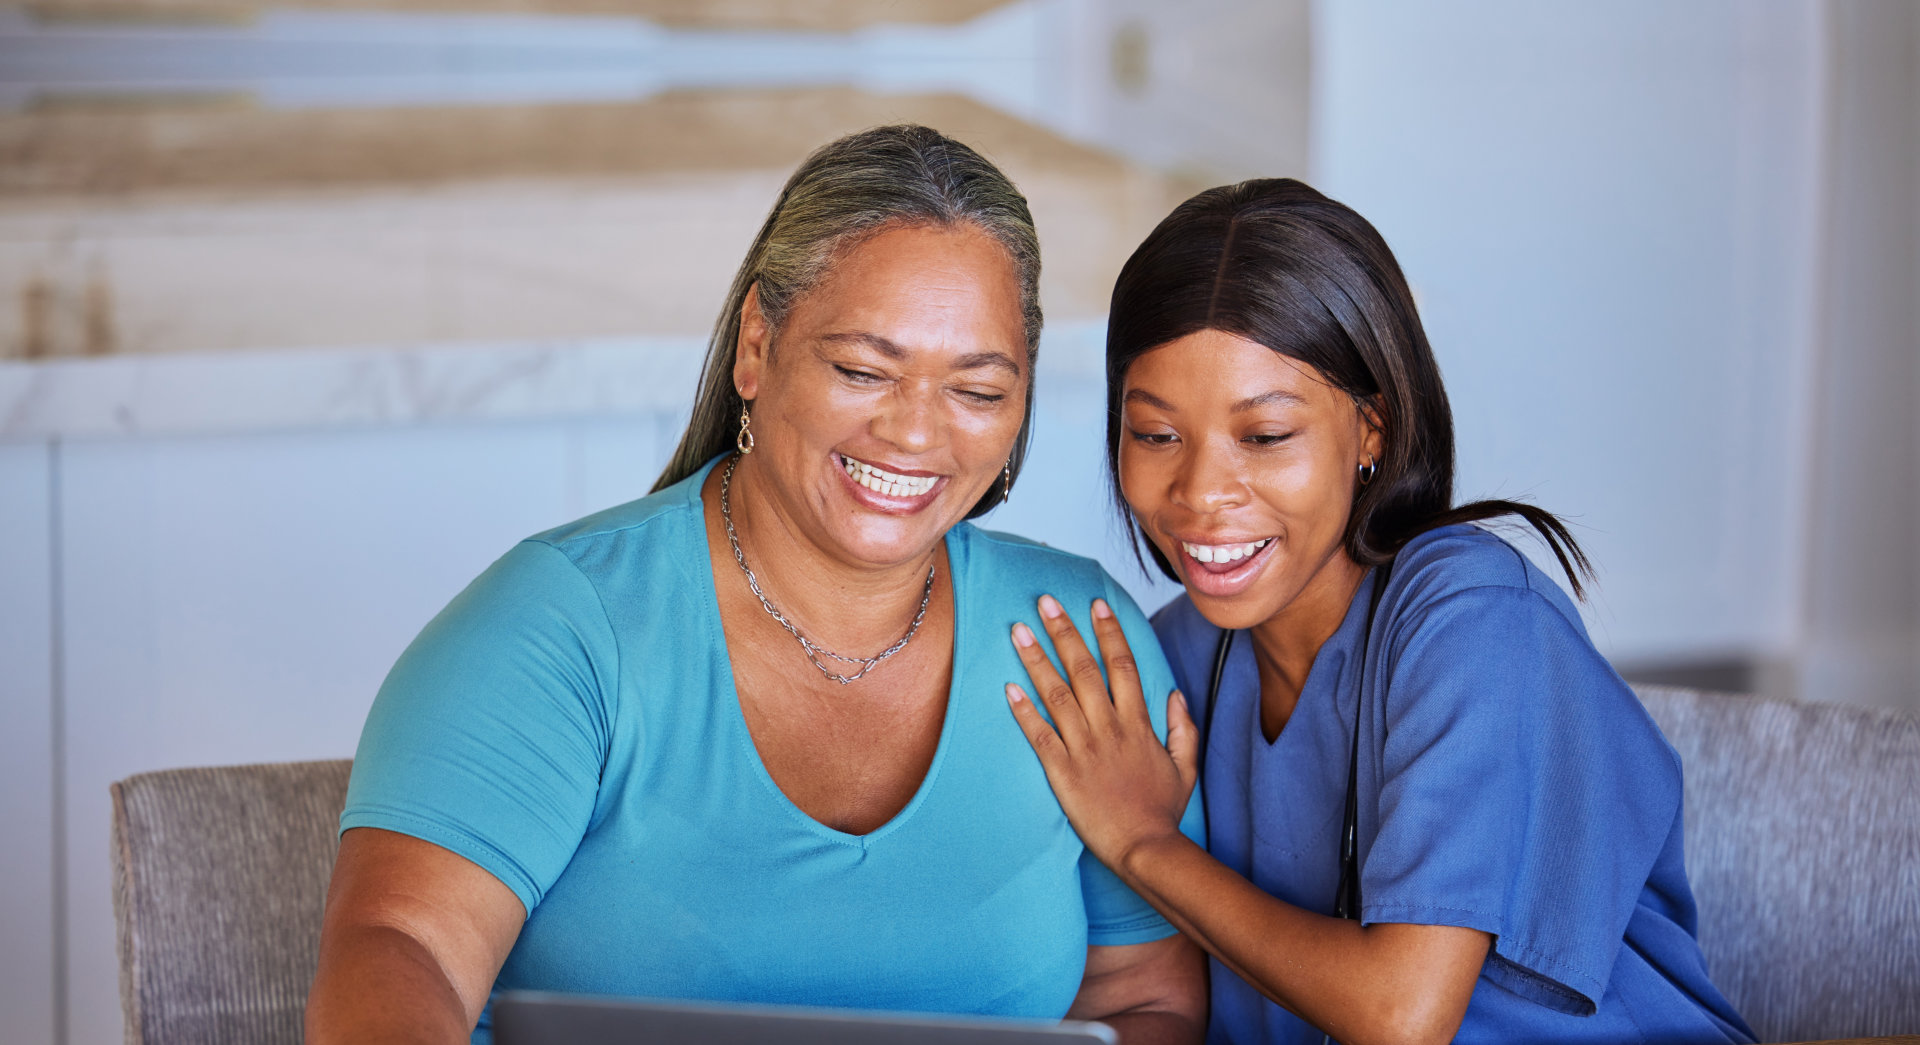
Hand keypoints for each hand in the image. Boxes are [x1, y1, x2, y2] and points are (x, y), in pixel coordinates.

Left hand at [1005, 594, 1199, 870]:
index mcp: (1138, 724)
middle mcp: (1109, 728)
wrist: (1144, 849)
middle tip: (1045, 601)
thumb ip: (1182, 728)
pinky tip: (1007, 686)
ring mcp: (1083, 749)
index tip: (1095, 605)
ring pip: (1056, 694)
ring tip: (1019, 630)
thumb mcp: (1185, 767)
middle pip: (1083, 669)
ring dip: (1036, 659)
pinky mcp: (1061, 772)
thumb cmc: (1162, 811)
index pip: (1122, 666)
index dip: (1108, 632)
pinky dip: (1023, 710)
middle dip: (1064, 631)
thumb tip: (1174, 694)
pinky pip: (1038, 734)